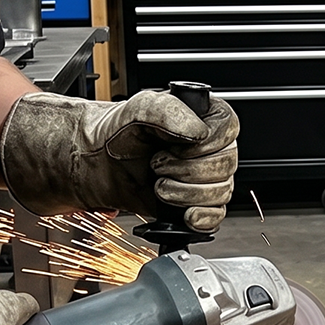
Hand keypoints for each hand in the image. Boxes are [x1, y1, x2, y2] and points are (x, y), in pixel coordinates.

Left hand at [0, 90, 240, 231]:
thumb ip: (168, 111)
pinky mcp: (196, 203)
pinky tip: (182, 213)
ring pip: (221, 193)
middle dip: (187, 170)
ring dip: (185, 193)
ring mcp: (204, 177)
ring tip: (159, 184)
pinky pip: (216, 216)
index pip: (228, 130)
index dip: (205, 143)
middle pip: (226, 166)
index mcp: (204, 119)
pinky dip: (200, 217)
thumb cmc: (117, 133)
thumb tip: (197, 132)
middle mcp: (209, 148)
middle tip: (158, 164)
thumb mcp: (140, 107)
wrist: (96, 164)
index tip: (176, 145)